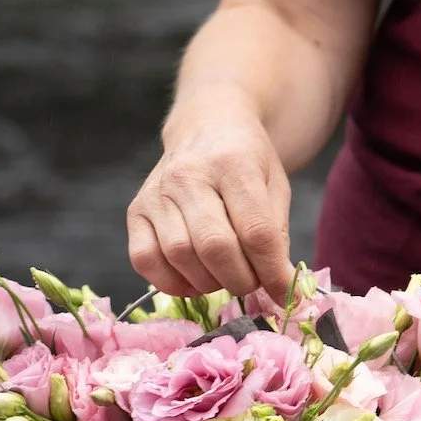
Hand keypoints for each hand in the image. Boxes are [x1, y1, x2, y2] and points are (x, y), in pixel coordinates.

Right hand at [127, 99, 294, 300]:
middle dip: (241, 279)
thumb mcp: (276, 186)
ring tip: (227, 276)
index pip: (255, 231)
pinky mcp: (135, 210)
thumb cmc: (247, 161)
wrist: (207, 127)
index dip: (272, 271)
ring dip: (210, 282)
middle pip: (215, 247)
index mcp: (233, 163)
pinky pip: (145, 260)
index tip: (284, 293)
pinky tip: (194, 278)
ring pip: (180, 257)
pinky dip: (172, 282)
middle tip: (253, 282)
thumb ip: (276, 235)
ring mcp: (157, 192)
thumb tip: (279, 286)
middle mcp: (188, 175)